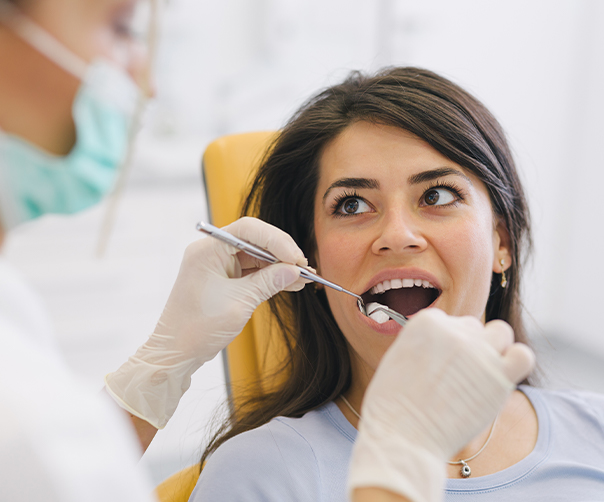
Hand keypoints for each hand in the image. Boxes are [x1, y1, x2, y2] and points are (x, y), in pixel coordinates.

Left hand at [105, 217, 308, 428]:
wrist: (175, 353)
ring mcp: (217, 265)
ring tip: (302, 278)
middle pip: (254, 239)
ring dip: (279, 265)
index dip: (276, 240)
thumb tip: (294, 270)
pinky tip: (290, 283)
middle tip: (303, 268)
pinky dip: (270, 276)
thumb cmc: (197, 328)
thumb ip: (268, 282)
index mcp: (208, 250)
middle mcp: (211, 252)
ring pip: (256, 255)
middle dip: (281, 252)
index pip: (248, 230)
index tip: (296, 258)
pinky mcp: (223, 278)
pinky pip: (252, 270)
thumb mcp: (239, 303)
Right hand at [348, 309, 534, 501]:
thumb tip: (444, 343)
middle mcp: (454, 331)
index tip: (438, 364)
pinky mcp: (500, 377)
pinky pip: (523, 356)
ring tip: (480, 373)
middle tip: (456, 376)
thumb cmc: (393, 405)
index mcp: (426, 322)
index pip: (449, 321)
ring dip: (494, 348)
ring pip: (501, 333)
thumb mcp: (398, 357)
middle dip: (467, 347)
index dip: (445, 344)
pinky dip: (516, 362)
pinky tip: (501, 378)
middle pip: (473, 327)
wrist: (402, 437)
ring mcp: (479, 353)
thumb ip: (424, 342)